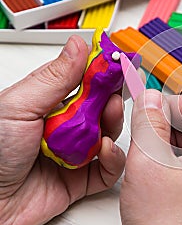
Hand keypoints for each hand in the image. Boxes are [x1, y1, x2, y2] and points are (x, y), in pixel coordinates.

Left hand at [0, 36, 125, 224]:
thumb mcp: (20, 106)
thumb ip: (55, 78)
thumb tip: (78, 46)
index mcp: (50, 103)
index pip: (84, 80)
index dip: (103, 70)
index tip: (117, 61)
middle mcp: (66, 126)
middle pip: (102, 105)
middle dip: (112, 96)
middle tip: (116, 89)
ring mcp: (76, 151)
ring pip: (110, 133)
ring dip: (114, 122)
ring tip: (108, 115)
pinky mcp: (83, 178)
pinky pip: (109, 167)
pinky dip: (113, 158)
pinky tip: (105, 149)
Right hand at [120, 90, 181, 224]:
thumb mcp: (149, 163)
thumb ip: (149, 122)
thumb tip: (150, 100)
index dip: (171, 104)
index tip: (149, 107)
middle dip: (170, 127)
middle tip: (145, 134)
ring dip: (173, 148)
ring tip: (150, 161)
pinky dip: (180, 167)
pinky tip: (161, 179)